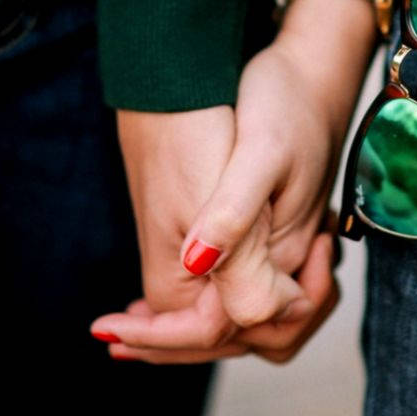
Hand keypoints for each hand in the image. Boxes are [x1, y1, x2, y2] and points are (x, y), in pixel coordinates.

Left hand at [90, 0, 377, 361]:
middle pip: (237, 338)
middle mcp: (288, 262)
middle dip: (175, 346)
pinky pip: (241, 292)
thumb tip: (194, 264)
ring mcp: (284, 250)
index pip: (225, 326)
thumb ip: (235, 214)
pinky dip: (204, 307)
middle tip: (113, 336)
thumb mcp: (262, 151)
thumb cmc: (287, 102)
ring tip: (133, 325)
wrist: (312, 70)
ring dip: (192, 334)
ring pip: (242, 324)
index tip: (104, 330)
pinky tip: (164, 297)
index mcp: (283, 250)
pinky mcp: (274, 234)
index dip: (164, 337)